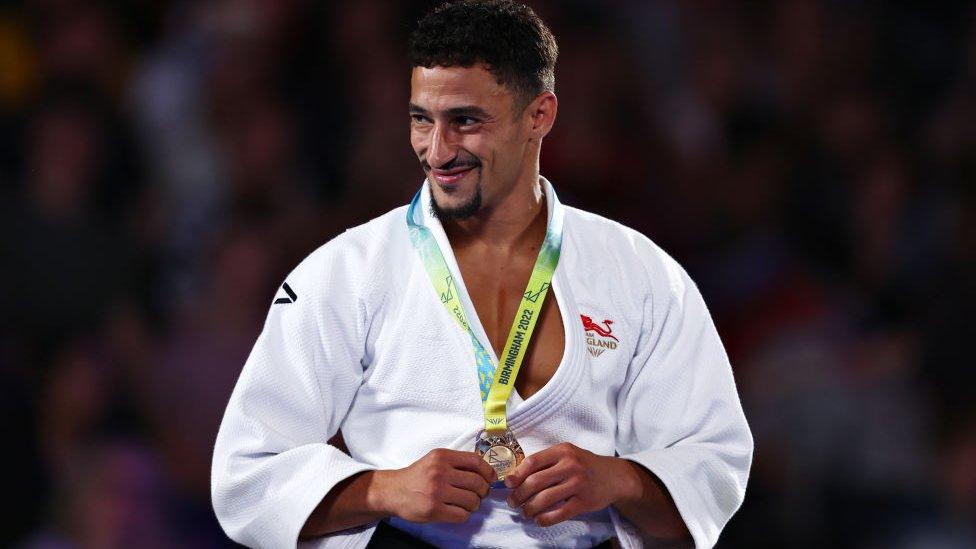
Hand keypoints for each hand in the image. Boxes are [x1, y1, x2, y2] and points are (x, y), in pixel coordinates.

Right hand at [372, 448, 495, 523]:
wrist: (393, 491)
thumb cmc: (417, 476)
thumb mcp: (435, 460)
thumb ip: (456, 463)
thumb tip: (485, 473)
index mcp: (442, 456)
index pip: (475, 461)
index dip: (488, 471)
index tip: (491, 479)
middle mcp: (440, 472)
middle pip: (477, 483)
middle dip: (483, 491)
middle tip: (479, 494)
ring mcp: (436, 491)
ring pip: (472, 500)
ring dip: (474, 504)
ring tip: (467, 504)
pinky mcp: (433, 509)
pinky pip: (461, 515)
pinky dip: (464, 515)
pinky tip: (457, 511)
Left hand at [504, 443, 640, 526]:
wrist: (615, 477)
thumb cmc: (585, 465)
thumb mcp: (567, 455)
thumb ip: (546, 462)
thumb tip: (516, 476)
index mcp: (563, 451)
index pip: (533, 461)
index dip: (517, 474)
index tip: (508, 484)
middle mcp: (570, 465)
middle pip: (535, 482)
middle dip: (519, 495)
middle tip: (513, 502)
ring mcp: (578, 484)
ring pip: (545, 499)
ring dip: (529, 508)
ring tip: (525, 512)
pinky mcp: (584, 502)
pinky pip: (559, 513)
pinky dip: (545, 519)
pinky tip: (539, 520)